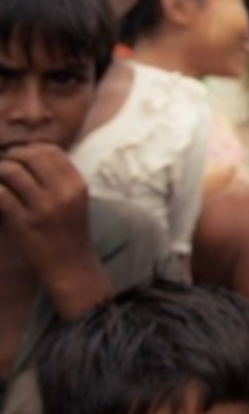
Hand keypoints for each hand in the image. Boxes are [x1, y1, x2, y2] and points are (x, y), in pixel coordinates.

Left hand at [0, 143, 92, 281]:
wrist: (70, 264)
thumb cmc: (69, 230)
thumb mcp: (75, 200)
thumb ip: (59, 178)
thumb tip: (30, 153)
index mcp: (77, 185)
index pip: (51, 151)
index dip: (30, 149)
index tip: (19, 156)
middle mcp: (63, 193)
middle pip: (32, 156)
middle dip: (12, 156)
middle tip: (4, 164)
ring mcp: (44, 208)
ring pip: (13, 172)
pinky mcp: (24, 223)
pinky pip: (1, 195)